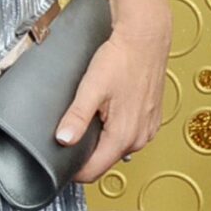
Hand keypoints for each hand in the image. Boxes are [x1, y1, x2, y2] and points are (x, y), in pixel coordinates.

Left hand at [55, 15, 167, 187]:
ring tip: (86, 123)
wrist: (145, 38)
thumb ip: (77, 116)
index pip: (94, 171)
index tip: (59, 165)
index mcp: (124, 135)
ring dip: (101, 143)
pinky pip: (129, 135)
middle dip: (85, 156)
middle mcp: (140, 137)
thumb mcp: (92, 88)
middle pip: (105, 161)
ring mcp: (148, 129)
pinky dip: (115, 131)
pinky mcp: (151, 119)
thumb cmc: (121, 58)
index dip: (73, 172)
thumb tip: (64, 140)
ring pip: (117, 149)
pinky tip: (105, 115)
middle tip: (67, 140)